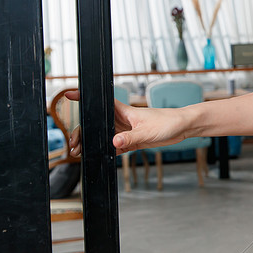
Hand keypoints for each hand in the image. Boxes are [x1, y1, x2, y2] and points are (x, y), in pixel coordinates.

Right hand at [65, 90, 187, 154]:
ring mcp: (126, 131)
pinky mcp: (132, 141)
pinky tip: (99, 157)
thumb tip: (114, 142)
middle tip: (74, 145)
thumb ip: (130, 138)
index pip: (101, 102)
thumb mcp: (147, 132)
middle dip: (83, 133)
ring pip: (103, 136)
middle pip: (96, 124)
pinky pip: (115, 146)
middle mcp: (122, 120)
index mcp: (123, 111)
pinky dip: (106, 151)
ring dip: (92, 144)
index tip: (69, 94)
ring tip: (80, 153)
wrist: (183, 128)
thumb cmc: (168, 122)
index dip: (85, 97)